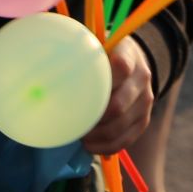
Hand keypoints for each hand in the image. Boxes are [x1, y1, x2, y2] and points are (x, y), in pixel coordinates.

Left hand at [82, 37, 151, 154]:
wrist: (134, 64)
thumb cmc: (106, 55)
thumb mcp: (97, 45)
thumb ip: (78, 51)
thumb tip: (47, 65)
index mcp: (129, 56)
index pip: (120, 68)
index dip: (101, 82)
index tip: (76, 92)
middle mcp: (141, 79)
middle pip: (117, 106)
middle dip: (92, 119)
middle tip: (71, 122)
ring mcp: (145, 101)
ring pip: (120, 126)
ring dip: (96, 136)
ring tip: (79, 136)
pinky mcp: (144, 119)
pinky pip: (126, 139)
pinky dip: (106, 146)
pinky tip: (90, 145)